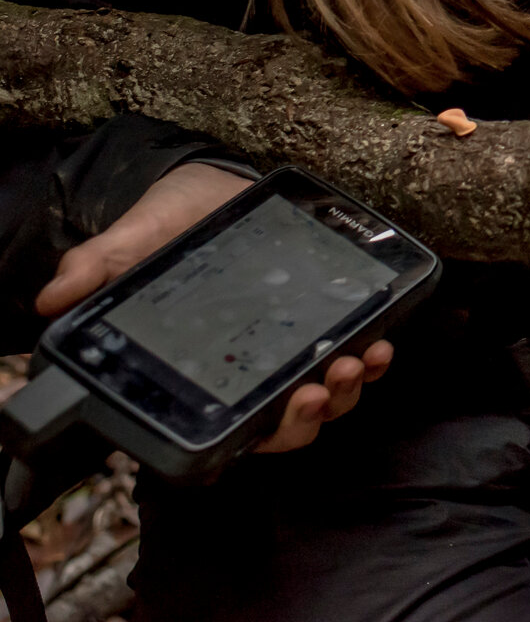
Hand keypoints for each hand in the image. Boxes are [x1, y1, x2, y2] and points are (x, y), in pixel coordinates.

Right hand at [35, 163, 392, 454]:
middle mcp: (248, 371)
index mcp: (203, 371)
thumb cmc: (170, 223)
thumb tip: (54, 298)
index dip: (264, 433)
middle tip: (322, 386)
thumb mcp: (133, 239)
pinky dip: (373, 352)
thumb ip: (100, 266)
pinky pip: (355, 350)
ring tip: (362, 360)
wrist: (208, 187)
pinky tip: (384, 336)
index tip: (286, 410)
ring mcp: (290, 348)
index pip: (231, 429)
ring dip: (350, 389)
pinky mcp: (324, 316)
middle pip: (287, 425)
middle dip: (312, 414)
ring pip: (326, 395)